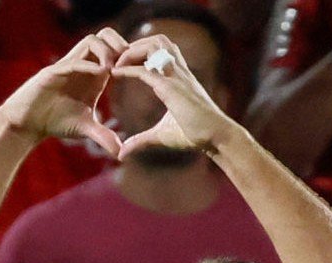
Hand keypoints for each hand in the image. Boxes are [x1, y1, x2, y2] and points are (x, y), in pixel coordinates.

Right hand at [0, 30, 127, 155]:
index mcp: (93, 75)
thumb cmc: (55, 122)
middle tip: (127, 65)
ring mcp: (68, 66)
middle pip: (105, 36)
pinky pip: (74, 62)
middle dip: (120, 45)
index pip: (114, 50)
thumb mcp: (85, 130)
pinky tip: (100, 76)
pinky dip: (88, 66)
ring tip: (113, 71)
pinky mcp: (53, 72)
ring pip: (91, 41)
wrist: (28, 123)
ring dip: (106, 52)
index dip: (128, 57)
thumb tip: (120, 153)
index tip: (138, 72)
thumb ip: (103, 137)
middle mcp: (83, 65)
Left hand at [111, 34, 239, 157]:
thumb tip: (122, 154)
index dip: (141, 51)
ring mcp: (176, 77)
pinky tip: (115, 73)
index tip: (123, 62)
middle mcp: (179, 72)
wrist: (216, 137)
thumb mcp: (162, 136)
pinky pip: (146, 70)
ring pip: (154, 46)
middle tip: (118, 58)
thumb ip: (141, 141)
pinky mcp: (171, 88)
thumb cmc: (195, 136)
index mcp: (180, 78)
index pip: (160, 51)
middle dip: (136, 44)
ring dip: (133, 50)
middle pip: (158, 40)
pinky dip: (128, 68)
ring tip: (117, 62)